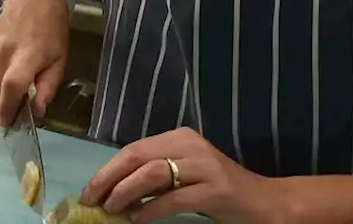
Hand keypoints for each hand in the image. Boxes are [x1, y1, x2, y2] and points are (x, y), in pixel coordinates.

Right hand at [0, 0, 69, 126]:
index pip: (11, 85)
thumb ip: (47, 89)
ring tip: (7, 80)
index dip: (6, 108)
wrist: (32, 2)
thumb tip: (36, 112)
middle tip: (10, 104)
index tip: (7, 123)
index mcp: (29, 54)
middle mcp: (4, 48)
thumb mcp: (59, 62)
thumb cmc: (50, 35)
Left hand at [81, 128, 280, 223]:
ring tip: (111, 209)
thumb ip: (154, 177)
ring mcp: (205, 166)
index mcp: (180, 137)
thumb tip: (113, 191)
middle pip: (138, 156)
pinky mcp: (216, 189)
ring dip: (126, 192)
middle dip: (109, 178)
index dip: (107, 169)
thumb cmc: (217, 190)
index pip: (134, 149)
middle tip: (91, 200)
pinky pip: (175, 198)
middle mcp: (191, 145)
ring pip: (153, 173)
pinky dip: (151, 210)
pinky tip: (138, 219)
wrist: (263, 202)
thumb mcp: (183, 176)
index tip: (88, 190)